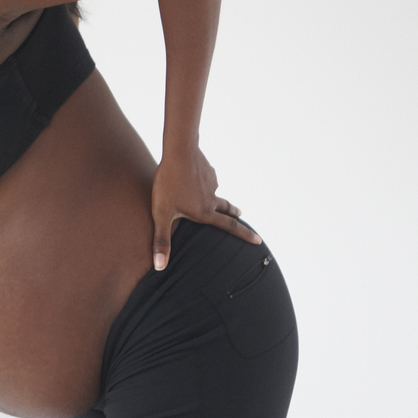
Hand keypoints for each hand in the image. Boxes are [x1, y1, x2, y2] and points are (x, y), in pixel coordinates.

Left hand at [150, 146, 261, 269]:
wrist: (178, 151)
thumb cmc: (168, 184)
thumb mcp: (161, 215)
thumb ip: (161, 240)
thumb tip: (160, 267)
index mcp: (205, 212)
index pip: (229, 227)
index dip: (244, 235)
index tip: (257, 240)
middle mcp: (212, 199)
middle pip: (226, 209)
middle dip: (233, 214)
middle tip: (240, 214)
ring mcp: (211, 183)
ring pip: (212, 193)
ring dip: (210, 196)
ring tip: (197, 193)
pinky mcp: (207, 170)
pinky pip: (205, 179)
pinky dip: (201, 181)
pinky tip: (191, 177)